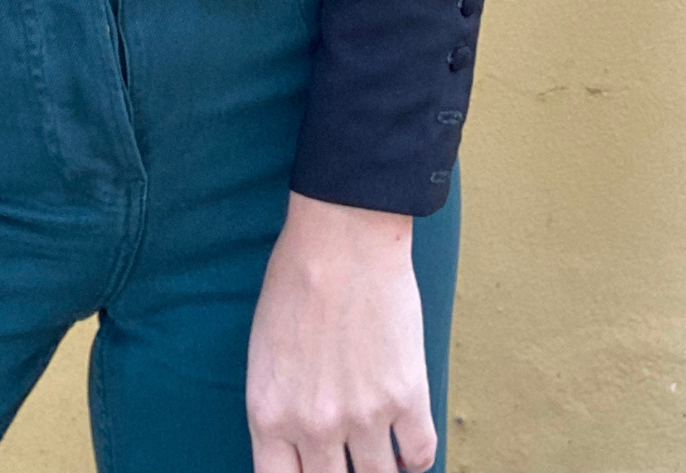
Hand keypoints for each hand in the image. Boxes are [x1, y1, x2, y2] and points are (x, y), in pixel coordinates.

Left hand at [247, 191, 435, 472]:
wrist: (340, 236)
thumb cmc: (295, 280)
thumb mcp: (264, 351)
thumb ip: (278, 406)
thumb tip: (297, 443)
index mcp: (269, 414)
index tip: (313, 471)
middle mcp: (314, 425)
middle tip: (349, 458)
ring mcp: (363, 416)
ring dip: (382, 469)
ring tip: (383, 455)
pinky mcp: (406, 397)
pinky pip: (421, 454)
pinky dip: (417, 456)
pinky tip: (409, 442)